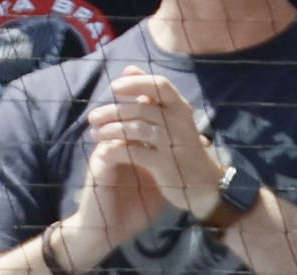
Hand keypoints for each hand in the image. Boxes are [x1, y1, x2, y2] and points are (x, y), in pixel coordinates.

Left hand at [94, 68, 227, 222]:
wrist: (203, 184)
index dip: (136, 83)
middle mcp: (179, 122)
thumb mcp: (171, 116)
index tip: (114, 87)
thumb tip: (128, 69)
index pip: (159, 85)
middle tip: (93, 118)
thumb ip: (150, 92)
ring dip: (111, 130)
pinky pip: (135, 153)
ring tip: (95, 134)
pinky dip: (116, 151)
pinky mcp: (165, 165)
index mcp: (180, 107)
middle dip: (112, 112)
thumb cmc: (181, 145)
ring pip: (136, 129)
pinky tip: (103, 153)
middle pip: (141, 108)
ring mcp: (173, 143)